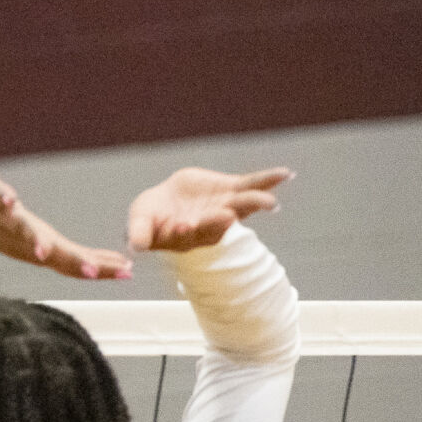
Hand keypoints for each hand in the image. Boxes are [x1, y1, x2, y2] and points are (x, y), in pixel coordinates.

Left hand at [0, 174, 131, 279]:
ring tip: (44, 252)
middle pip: (53, 252)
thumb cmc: (9, 229)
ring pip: (23, 232)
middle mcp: (27, 238)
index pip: (76, 260)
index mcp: (45, 247)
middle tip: (93, 273)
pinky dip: (3, 199)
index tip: (126, 273)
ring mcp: (8, 219)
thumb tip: (106, 264)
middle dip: (73, 262)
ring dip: (34, 242)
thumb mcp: (44, 244)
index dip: (101, 268)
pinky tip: (11, 200)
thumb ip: (71, 253)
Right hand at [127, 166, 290, 252]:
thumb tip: (135, 248)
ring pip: (241, 206)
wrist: (166, 202)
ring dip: (255, 204)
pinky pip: (253, 184)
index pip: (188, 235)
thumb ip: (139, 234)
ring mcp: (224, 207)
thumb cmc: (151, 218)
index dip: (186, 231)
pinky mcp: (231, 190)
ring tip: (269, 203)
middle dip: (222, 220)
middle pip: (218, 223)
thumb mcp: (139, 223)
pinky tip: (286, 174)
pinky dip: (268, 180)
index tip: (183, 226)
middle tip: (225, 216)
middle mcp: (209, 225)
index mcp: (186, 237)